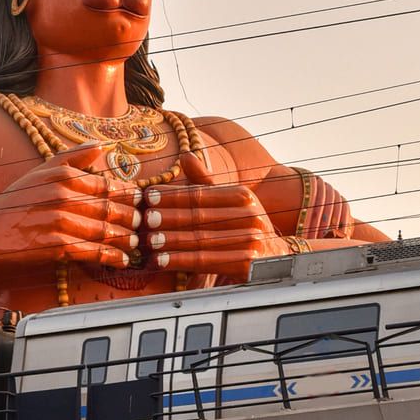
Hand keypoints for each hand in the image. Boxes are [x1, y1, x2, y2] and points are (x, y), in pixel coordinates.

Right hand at [0, 143, 141, 275]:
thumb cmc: (12, 203)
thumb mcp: (39, 172)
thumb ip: (72, 157)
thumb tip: (103, 146)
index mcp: (61, 174)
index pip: (106, 183)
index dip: (127, 193)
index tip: (139, 200)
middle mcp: (63, 194)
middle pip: (109, 206)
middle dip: (131, 216)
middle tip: (144, 223)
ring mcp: (61, 221)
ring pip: (105, 229)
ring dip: (125, 238)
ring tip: (136, 243)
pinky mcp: (57, 246)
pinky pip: (93, 251)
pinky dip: (111, 256)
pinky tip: (122, 260)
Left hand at [143, 152, 282, 278]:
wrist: (277, 259)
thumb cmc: (245, 226)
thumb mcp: (230, 202)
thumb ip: (205, 182)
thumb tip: (185, 155)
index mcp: (243, 196)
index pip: (201, 194)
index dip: (172, 195)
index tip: (147, 196)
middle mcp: (251, 216)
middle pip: (199, 216)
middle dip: (167, 217)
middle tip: (143, 218)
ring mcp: (251, 241)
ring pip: (200, 239)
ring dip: (170, 240)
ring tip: (147, 240)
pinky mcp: (247, 265)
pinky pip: (206, 261)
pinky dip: (181, 261)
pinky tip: (161, 261)